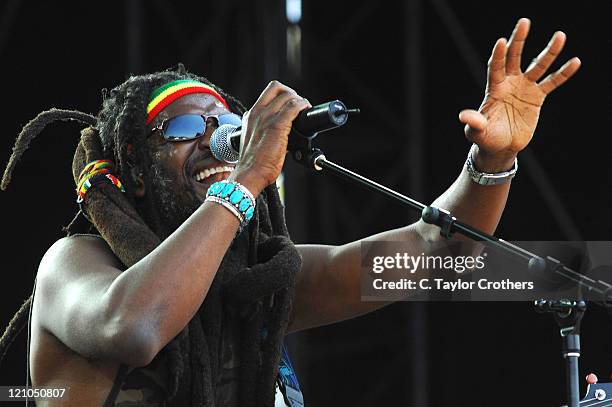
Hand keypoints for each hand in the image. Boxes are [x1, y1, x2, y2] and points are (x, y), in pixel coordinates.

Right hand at [229, 81, 310, 194]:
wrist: (250, 173)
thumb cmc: (253, 162)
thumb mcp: (253, 138)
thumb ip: (262, 129)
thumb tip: (281, 130)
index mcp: (251, 115)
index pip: (269, 91)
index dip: (284, 93)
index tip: (291, 103)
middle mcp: (257, 113)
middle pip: (279, 89)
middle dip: (293, 94)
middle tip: (300, 106)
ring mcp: (266, 118)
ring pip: (288, 96)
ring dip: (300, 101)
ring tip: (305, 110)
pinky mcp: (277, 126)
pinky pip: (293, 107)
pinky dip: (302, 106)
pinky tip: (306, 112)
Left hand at [459, 18, 580, 171]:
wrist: (501, 146)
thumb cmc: (486, 137)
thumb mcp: (477, 131)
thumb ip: (474, 122)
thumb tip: (464, 116)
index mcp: (494, 88)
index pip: (495, 67)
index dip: (498, 55)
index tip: (501, 41)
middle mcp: (509, 83)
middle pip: (514, 57)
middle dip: (519, 40)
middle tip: (524, 22)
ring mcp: (524, 88)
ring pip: (538, 66)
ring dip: (549, 52)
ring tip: (560, 36)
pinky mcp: (537, 97)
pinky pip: (552, 83)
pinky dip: (563, 74)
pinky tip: (574, 62)